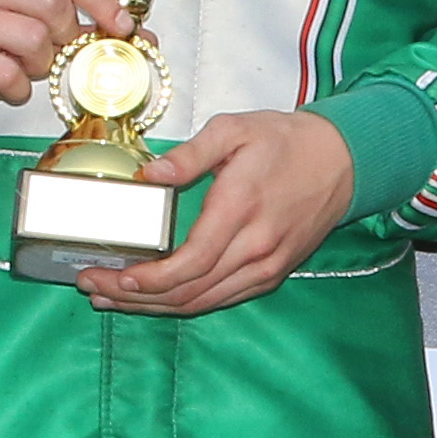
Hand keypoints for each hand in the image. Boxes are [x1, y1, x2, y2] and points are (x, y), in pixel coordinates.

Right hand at [0, 0, 122, 136]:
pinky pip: (8, 72)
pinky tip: (2, 86)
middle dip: (66, 37)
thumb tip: (139, 36)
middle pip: (53, 1)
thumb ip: (79, 27)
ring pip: (33, 37)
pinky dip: (16, 89)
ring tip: (21, 70)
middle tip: (54, 56)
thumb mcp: (31, 31)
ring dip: (39, 66)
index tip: (123, 26)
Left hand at [82, 110, 357, 315]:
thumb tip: (148, 175)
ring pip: (202, 303)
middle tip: (93, 287)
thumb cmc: (285, 142)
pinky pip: (221, 300)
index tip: (114, 276)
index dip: (148, 279)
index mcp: (240, 209)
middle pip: (188, 292)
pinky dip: (184, 304)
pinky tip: (155, 299)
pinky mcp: (271, 275)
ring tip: (113, 299)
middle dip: (135, 297)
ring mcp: (265, 267)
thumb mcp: (234, 130)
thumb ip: (190, 153)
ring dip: (154, 307)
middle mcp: (255, 248)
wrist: (343, 161)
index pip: (190, 263)